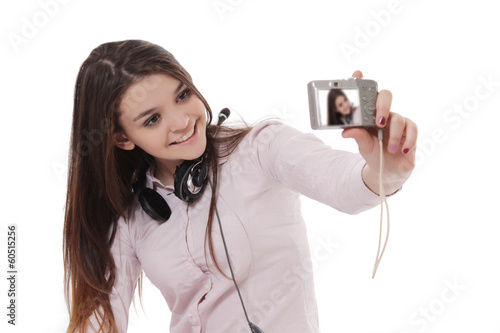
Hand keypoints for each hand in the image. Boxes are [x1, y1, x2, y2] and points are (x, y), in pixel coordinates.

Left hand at [342, 70, 417, 194]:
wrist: (386, 170)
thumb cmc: (374, 153)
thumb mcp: (363, 146)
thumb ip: (357, 136)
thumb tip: (346, 131)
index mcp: (370, 115)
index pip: (367, 94)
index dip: (362, 81)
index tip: (356, 73)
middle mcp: (385, 114)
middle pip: (386, 96)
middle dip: (382, 106)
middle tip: (378, 122)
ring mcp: (398, 122)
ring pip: (399, 118)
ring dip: (393, 135)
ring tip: (389, 149)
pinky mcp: (410, 132)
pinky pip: (412, 130)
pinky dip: (407, 140)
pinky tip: (401, 150)